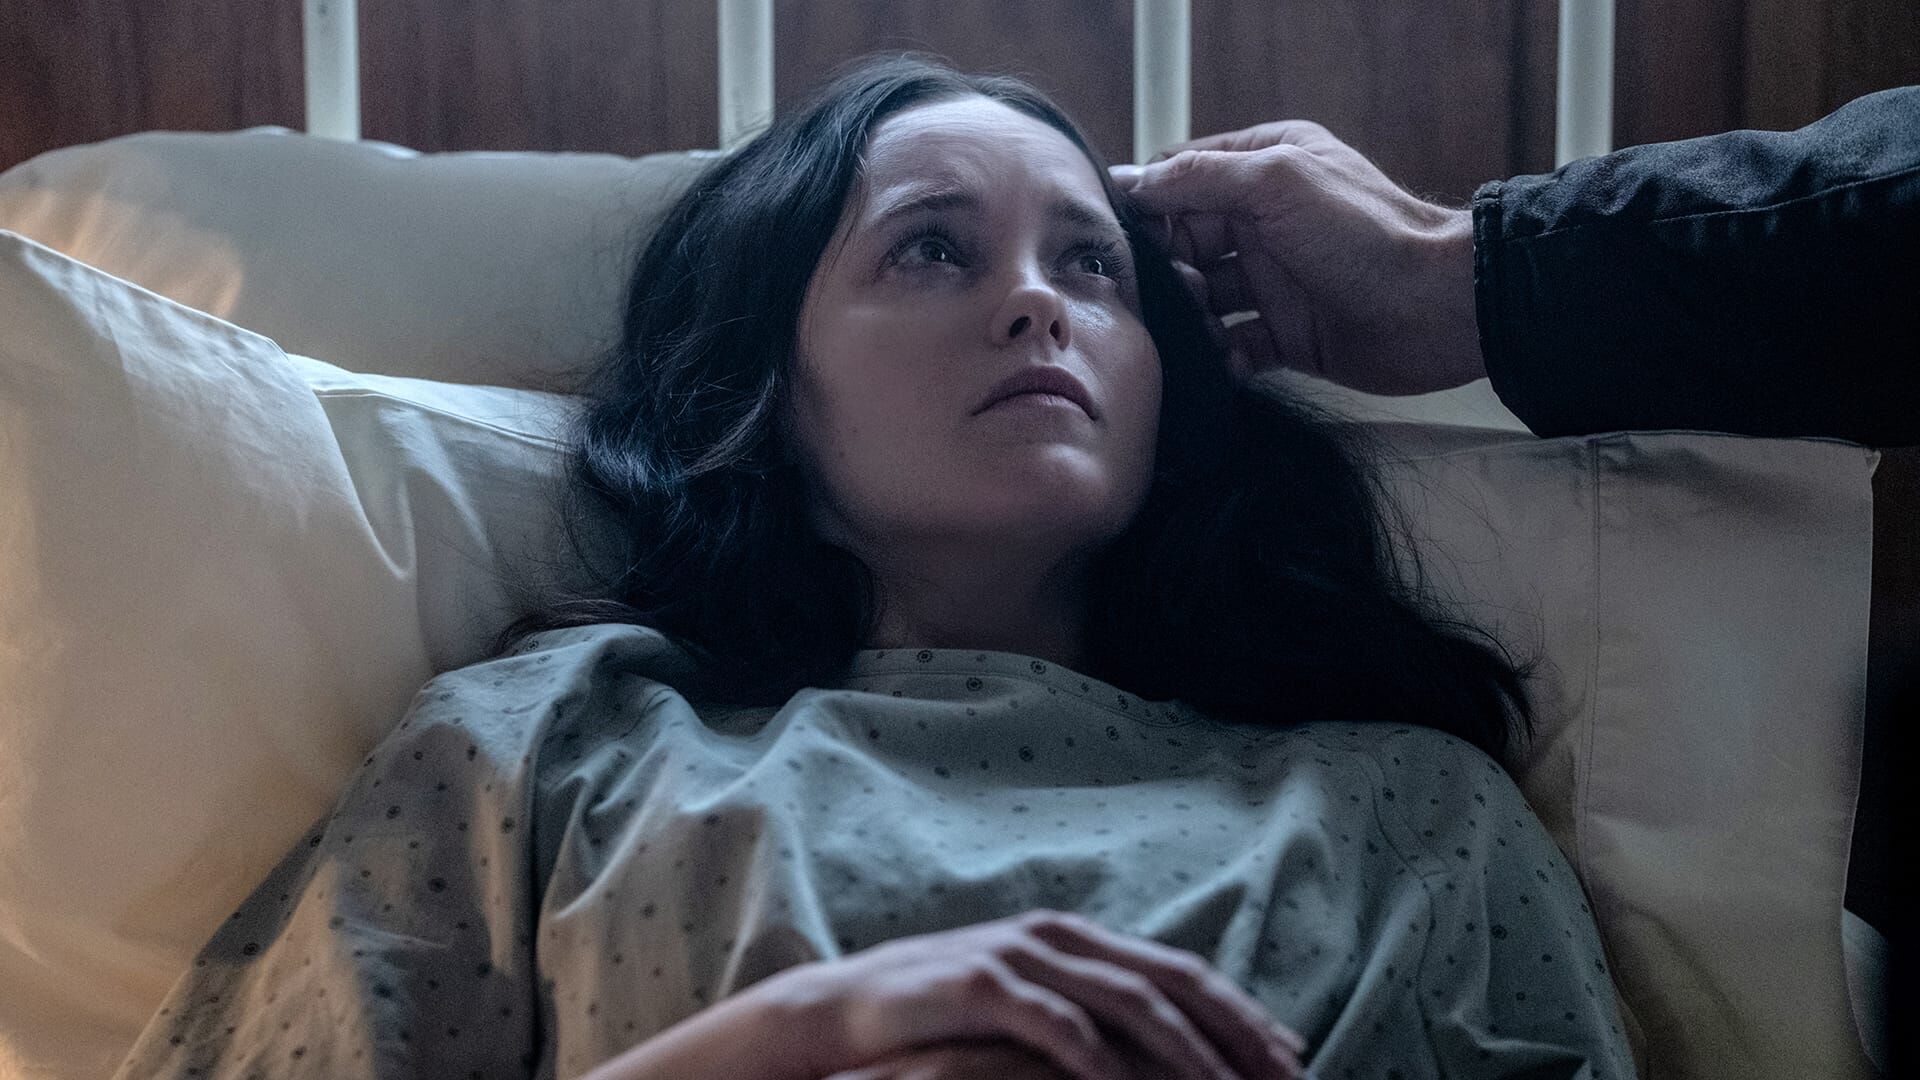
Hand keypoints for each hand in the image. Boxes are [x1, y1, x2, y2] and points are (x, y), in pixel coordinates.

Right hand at [751, 908, 1307, 1079]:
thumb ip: (1089, 1014)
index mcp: (1078, 939)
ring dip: (1183, 1049)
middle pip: (1169, 979)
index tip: (1291, 1055)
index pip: (1179, 971)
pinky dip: (1098, 1058)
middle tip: (1284, 1075)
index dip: (1240, 1011)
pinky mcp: (979, 984)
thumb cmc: (942, 1018)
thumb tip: (1158, 1051)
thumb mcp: (1026, 1007)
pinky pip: (1054, 1022)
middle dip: (1233, 1029)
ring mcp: (1019, 954)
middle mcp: (1058, 937)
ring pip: (1125, 999)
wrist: (846, 1009)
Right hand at [1110, 120, 1484, 396]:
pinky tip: (1226, 358)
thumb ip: (1199, 178)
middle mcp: (1267, 221)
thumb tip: (1130, 180)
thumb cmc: (1365, 234)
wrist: (1435, 308)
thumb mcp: (1276, 183)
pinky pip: (1233, 345)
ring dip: (1191, 315)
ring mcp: (1276, 280)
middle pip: (1185, 243)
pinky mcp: (1287, 334)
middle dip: (1170, 268)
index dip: (1150, 206)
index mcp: (1267, 167)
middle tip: (1178, 289)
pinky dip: (1221, 355)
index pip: (1183, 179)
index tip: (1127, 237)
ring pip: (1203, 298)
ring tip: (1202, 326)